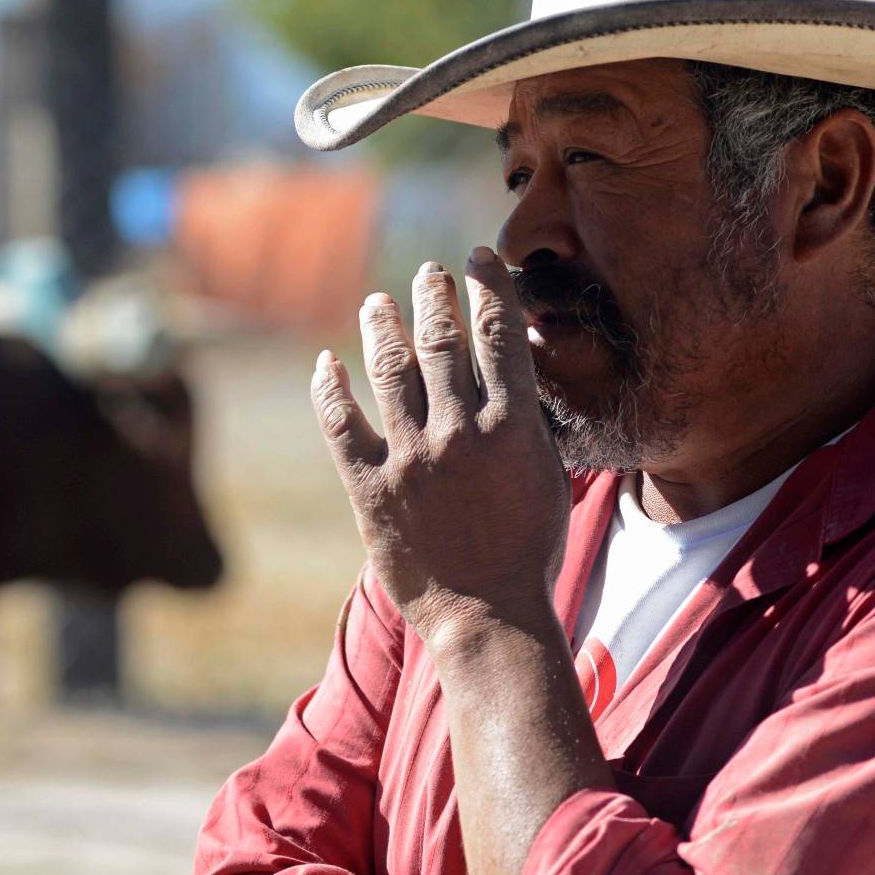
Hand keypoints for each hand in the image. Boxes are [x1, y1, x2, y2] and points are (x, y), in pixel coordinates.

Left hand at [311, 248, 571, 647]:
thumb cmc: (528, 551)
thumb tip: (512, 371)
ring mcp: (411, 458)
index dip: (487, 287)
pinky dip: (330, 387)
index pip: (498, 333)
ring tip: (377, 302)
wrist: (487, 615)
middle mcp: (459, 431)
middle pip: (441, 340)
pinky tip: (327, 363)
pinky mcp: (370, 488)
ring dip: (382, 325)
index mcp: (511, 425)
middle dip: (433, 296)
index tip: (478, 259)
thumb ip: (525, 421)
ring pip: (389, 369)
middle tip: (427, 274)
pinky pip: (341, 423)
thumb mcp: (547, 476)